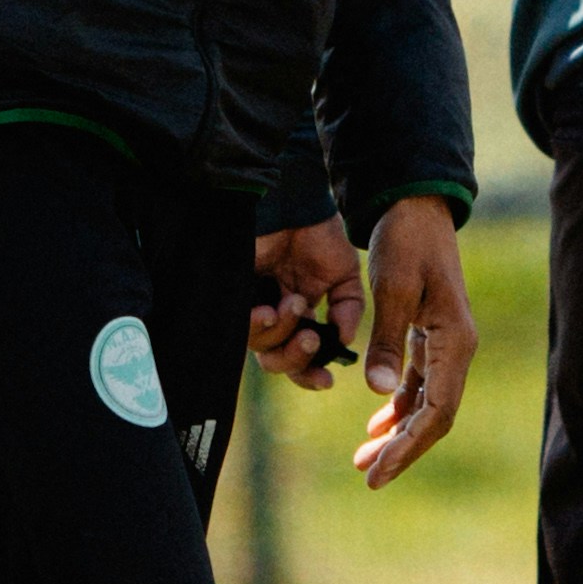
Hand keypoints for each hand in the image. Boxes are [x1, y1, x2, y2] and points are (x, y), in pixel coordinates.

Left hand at [250, 218, 362, 381]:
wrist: (294, 202)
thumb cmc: (317, 233)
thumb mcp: (345, 275)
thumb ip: (348, 309)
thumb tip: (343, 342)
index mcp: (300, 315)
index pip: (300, 357)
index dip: (311, 374)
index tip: (326, 381)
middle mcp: (274, 315)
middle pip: (277, 361)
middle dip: (297, 359)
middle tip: (311, 338)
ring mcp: (252, 306)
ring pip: (260, 348)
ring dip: (281, 335)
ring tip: (294, 304)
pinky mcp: (233, 297)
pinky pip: (240, 328)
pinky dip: (256, 326)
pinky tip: (269, 310)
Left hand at [353, 195, 476, 485]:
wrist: (416, 207)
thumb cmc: (406, 241)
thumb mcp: (393, 288)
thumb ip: (388, 341)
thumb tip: (378, 394)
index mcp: (455, 341)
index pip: (437, 411)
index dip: (409, 447)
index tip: (378, 472)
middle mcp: (457, 349)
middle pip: (434, 416)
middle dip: (402, 449)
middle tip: (368, 476)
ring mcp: (446, 344)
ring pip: (425, 404)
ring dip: (397, 433)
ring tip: (364, 459)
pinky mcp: (431, 336)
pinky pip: (418, 384)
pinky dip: (398, 407)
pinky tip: (376, 425)